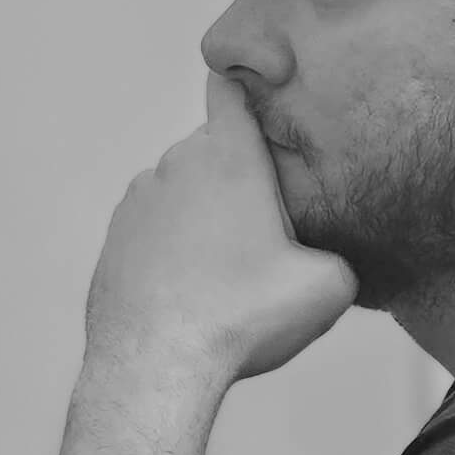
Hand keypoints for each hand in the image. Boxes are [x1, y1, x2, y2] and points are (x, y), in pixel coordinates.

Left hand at [85, 71, 357, 381]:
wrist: (155, 366)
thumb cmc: (241, 317)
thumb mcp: (328, 285)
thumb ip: (339, 252)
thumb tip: (333, 256)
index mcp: (228, 155)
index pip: (231, 89)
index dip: (247, 90)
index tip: (260, 104)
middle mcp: (176, 164)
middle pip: (213, 152)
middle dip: (239, 182)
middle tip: (265, 236)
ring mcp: (137, 202)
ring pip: (183, 194)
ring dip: (204, 219)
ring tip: (227, 275)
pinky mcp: (114, 240)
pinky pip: (154, 232)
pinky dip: (173, 252)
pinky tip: (192, 293)